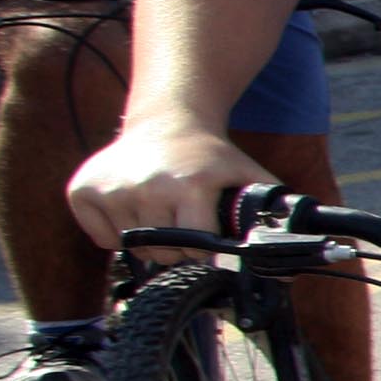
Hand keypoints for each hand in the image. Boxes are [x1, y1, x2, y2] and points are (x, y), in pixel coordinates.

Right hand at [68, 122, 257, 256]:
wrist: (168, 122)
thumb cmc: (210, 157)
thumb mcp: (248, 176)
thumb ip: (272, 213)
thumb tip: (296, 257)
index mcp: (189, 186)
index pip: (197, 248)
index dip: (206, 246)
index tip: (208, 231)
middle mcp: (146, 187)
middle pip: (164, 252)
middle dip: (178, 246)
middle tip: (183, 219)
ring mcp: (112, 189)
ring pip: (133, 248)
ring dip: (149, 239)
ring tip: (160, 209)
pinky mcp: (83, 190)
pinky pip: (103, 239)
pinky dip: (116, 234)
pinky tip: (132, 209)